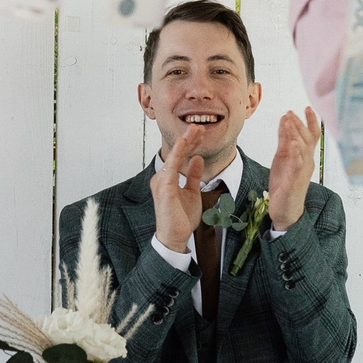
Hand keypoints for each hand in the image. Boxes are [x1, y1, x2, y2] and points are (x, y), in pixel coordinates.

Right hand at [151, 139, 208, 254]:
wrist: (175, 237)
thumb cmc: (181, 218)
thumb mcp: (193, 192)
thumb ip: (193, 176)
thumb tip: (197, 158)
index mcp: (168, 178)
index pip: (180, 156)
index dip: (191, 144)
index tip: (201, 134)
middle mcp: (162, 177)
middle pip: (177, 153)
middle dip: (189, 138)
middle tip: (200, 126)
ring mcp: (161, 181)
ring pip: (174, 156)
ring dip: (185, 141)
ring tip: (195, 129)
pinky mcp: (164, 187)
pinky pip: (171, 166)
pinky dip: (178, 153)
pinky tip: (184, 142)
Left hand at [266, 109, 321, 230]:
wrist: (285, 210)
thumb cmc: (285, 184)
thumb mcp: (283, 157)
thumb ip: (284, 140)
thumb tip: (285, 120)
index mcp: (304, 156)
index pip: (311, 135)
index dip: (310, 121)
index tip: (307, 108)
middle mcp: (307, 162)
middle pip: (306, 139)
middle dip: (299, 124)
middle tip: (291, 112)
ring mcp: (302, 171)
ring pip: (302, 149)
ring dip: (296, 134)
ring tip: (290, 121)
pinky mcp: (294, 181)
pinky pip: (297, 165)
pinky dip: (295, 153)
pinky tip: (292, 144)